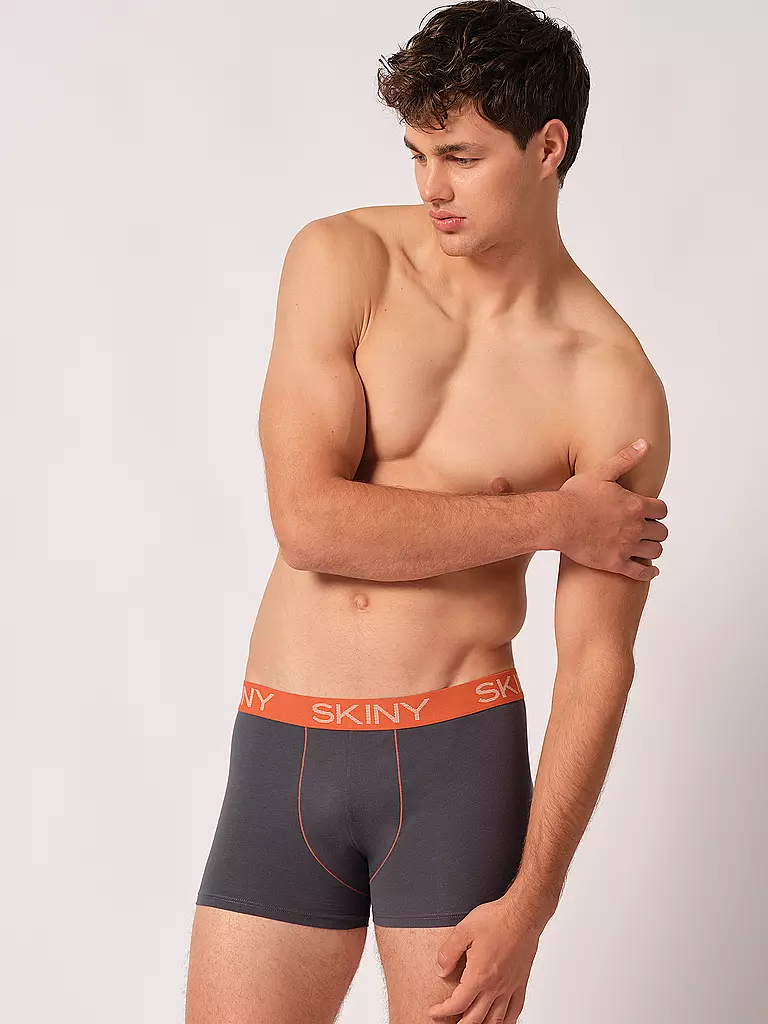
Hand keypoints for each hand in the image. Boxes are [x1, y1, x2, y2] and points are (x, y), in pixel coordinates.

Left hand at [427, 893, 543, 1022]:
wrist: (523, 914)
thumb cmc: (497, 919)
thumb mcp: (464, 930)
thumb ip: (449, 953)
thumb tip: (441, 971)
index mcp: (480, 975)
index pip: (458, 1004)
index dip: (443, 1011)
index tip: (434, 1011)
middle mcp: (496, 986)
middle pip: (475, 1019)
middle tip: (448, 1023)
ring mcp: (510, 987)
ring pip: (496, 1021)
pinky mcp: (521, 984)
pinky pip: (515, 1012)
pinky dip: (505, 1022)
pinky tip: (498, 1022)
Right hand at [556, 438, 667, 580]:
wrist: (556, 521)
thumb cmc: (574, 496)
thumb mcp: (601, 472)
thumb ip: (625, 459)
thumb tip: (644, 444)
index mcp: (636, 505)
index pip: (662, 510)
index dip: (658, 511)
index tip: (651, 512)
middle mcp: (636, 526)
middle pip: (661, 532)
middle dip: (656, 530)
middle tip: (648, 530)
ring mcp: (626, 546)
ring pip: (654, 551)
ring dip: (653, 548)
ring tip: (647, 547)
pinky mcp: (615, 563)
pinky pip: (640, 572)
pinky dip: (648, 573)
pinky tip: (650, 571)